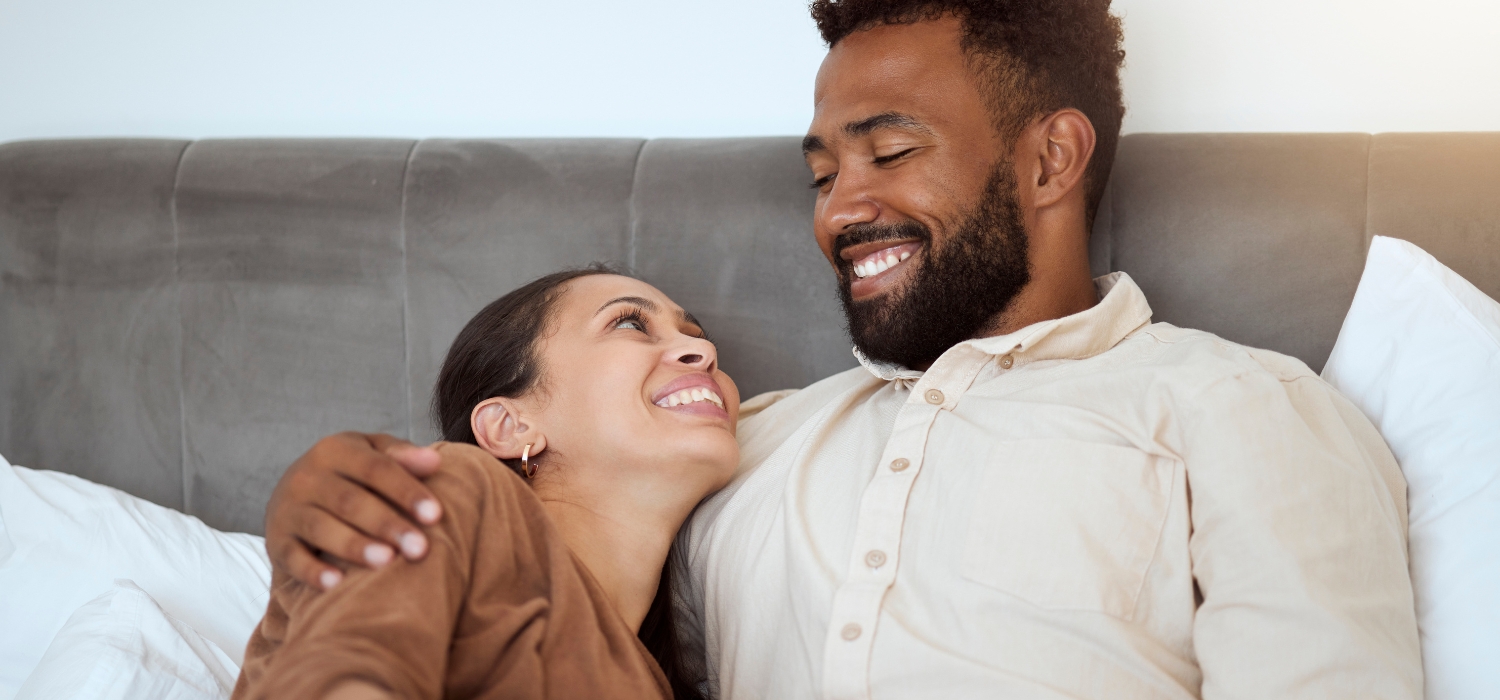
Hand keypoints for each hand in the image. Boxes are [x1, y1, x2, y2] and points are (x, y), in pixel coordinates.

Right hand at [265, 432, 444, 589]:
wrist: (293, 493)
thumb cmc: (350, 474)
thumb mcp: (372, 453)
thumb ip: (402, 456)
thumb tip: (434, 461)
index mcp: (335, 449)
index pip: (376, 469)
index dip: (406, 491)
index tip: (436, 515)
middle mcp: (307, 476)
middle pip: (350, 501)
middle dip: (387, 524)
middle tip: (419, 548)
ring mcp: (288, 509)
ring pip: (322, 528)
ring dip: (355, 546)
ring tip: (387, 562)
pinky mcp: (277, 541)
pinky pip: (293, 558)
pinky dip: (312, 571)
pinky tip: (336, 584)